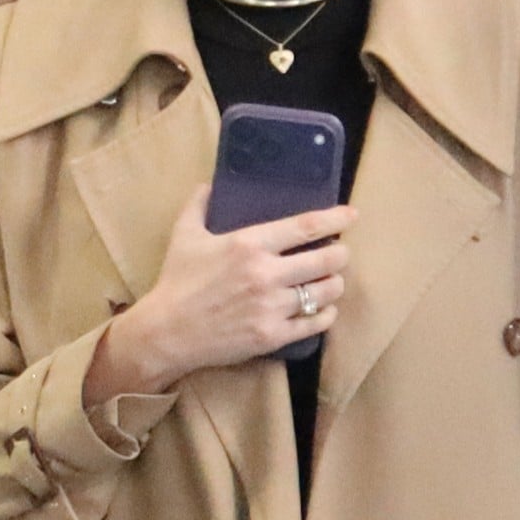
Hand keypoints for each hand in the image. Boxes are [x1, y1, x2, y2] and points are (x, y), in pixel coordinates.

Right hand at [86, 185, 354, 403]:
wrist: (167, 332)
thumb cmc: (177, 281)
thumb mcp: (185, 235)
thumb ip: (199, 204)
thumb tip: (210, 183)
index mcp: (249, 244)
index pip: (305, 226)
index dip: (334, 219)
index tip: (352, 215)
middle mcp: (265, 274)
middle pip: (325, 260)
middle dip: (340, 255)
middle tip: (339, 253)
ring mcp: (271, 307)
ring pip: (325, 292)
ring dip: (334, 285)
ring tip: (331, 281)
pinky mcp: (272, 335)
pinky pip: (315, 324)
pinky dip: (326, 315)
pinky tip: (324, 310)